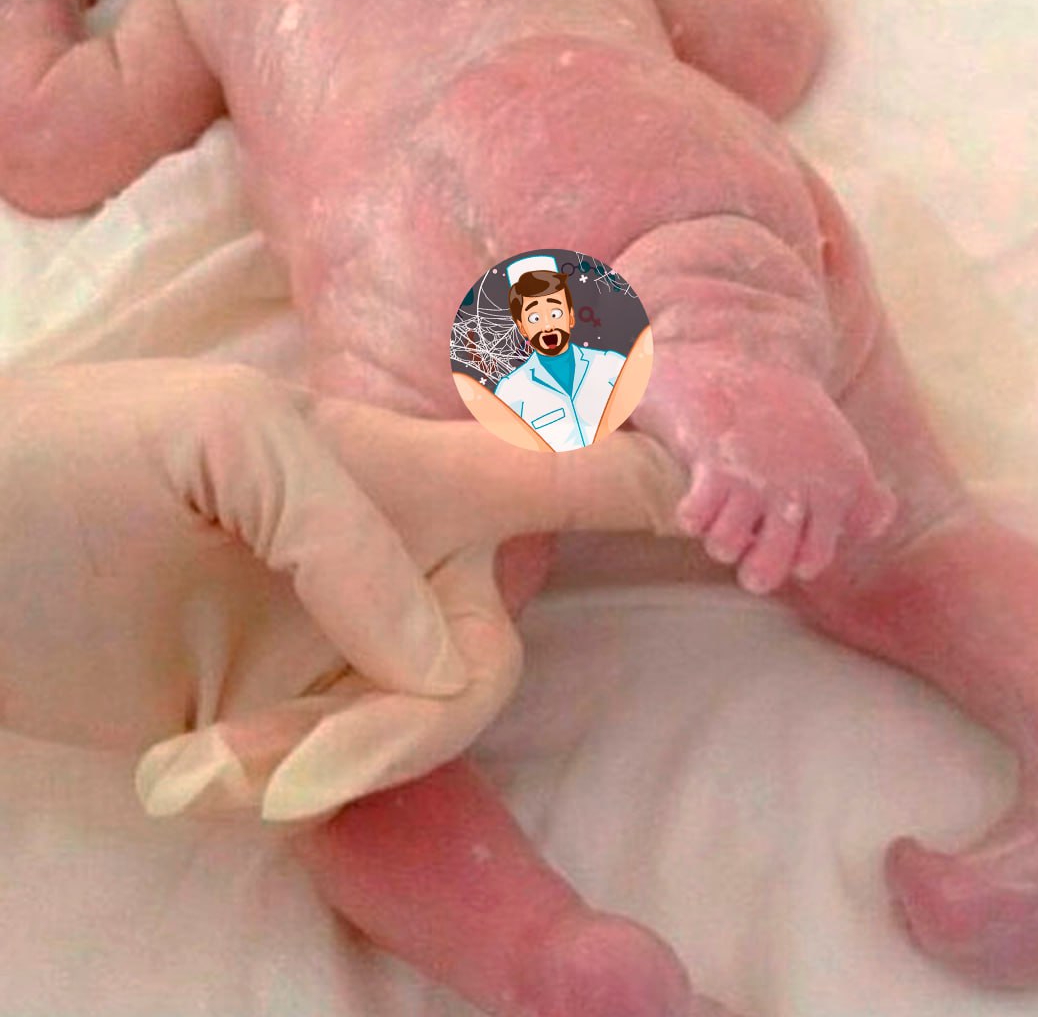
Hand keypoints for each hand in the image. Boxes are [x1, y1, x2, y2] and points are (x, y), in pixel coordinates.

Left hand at [0, 361, 684, 822]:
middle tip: (267, 770)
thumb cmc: (59, 459)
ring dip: (311, 771)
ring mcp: (337, 642)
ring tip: (184, 773)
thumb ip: (350, 524)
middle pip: (487, 656)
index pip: (570, 468)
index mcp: (397, 463)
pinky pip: (344, 784)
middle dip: (399, 728)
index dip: (672, 491)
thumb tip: (431, 656)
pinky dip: (277, 802)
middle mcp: (390, 555)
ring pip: (411, 734)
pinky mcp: (281, 719)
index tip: (766, 526)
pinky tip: (177, 778)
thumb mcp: (212, 437)